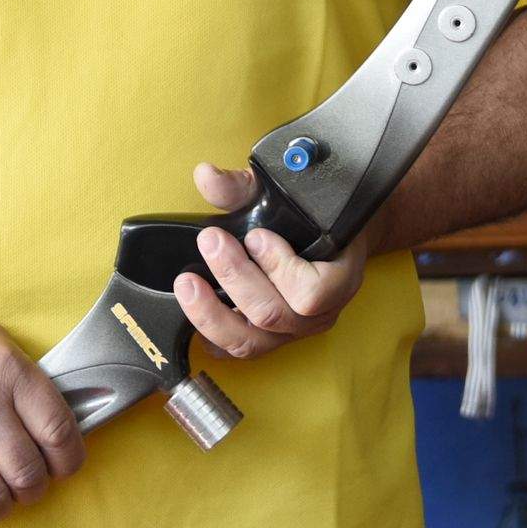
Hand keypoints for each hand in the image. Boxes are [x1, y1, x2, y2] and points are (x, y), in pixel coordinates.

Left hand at [176, 162, 367, 358]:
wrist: (330, 235)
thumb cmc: (311, 215)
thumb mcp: (284, 193)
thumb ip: (244, 186)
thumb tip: (206, 177)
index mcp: (338, 279)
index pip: (312, 293)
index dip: (279, 267)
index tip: (257, 236)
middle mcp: (320, 313)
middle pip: (273, 316)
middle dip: (234, 278)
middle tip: (210, 243)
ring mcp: (294, 331)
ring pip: (252, 342)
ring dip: (213, 312)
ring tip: (188, 283)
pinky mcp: (270, 340)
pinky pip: (238, 350)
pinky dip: (213, 334)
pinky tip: (196, 310)